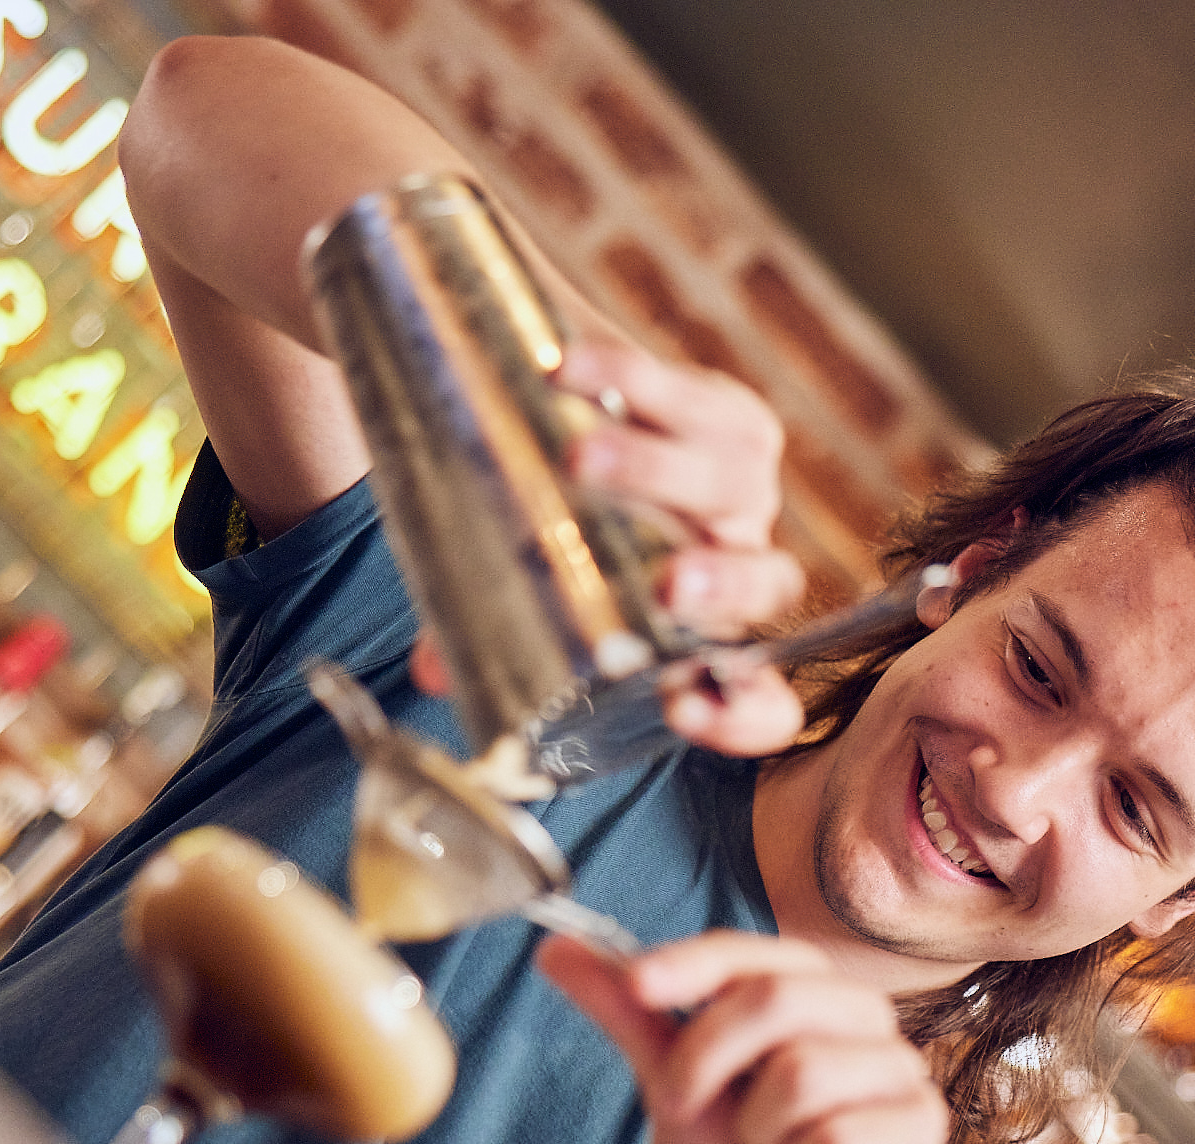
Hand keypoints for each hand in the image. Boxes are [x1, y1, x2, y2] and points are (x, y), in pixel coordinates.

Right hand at [406, 342, 808, 755]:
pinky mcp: (730, 414)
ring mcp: (743, 488)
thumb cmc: (545, 531)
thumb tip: (428, 673)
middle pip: (767, 586)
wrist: (564, 416)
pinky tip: (567, 373)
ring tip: (580, 462)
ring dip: (658, 472)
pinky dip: (630, 381)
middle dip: (724, 590)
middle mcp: (734, 567)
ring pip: (730, 480)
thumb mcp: (515, 586)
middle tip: (673, 587)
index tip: (680, 710)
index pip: (759, 704)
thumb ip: (481, 632)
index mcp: (699, 639)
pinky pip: (695, 397)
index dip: (740, 719)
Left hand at [540, 931, 948, 1143]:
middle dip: (704, 1063)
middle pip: (775, 998)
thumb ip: (625, 1014)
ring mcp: (898, 1067)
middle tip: (685, 1108)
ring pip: (803, 1073)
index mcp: (800, 986)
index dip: (689, 964)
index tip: (637, 986)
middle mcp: (859, 1013)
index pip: (746, 952)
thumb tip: (552, 947)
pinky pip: (836, 1139)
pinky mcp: (922, 1126)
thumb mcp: (668, 1083)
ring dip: (756, 1133)